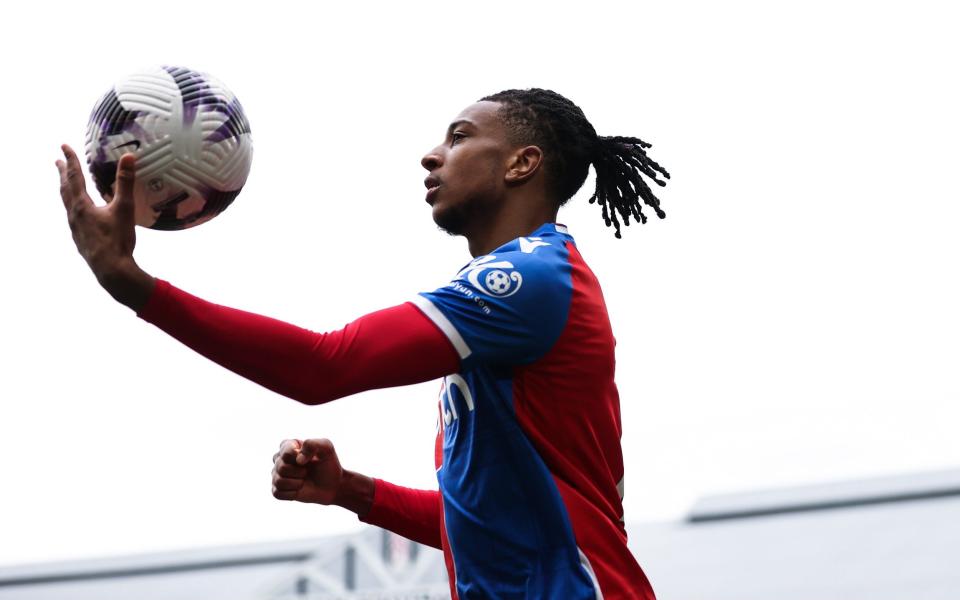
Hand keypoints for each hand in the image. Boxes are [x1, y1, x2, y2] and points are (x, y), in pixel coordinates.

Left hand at [56, 144, 153, 309]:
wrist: (111, 270)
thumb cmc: (117, 239)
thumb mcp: (124, 208)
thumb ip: (125, 182)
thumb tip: (128, 157)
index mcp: (82, 205)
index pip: (74, 176)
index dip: (70, 159)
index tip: (64, 146)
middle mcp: (74, 215)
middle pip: (65, 189)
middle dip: (63, 174)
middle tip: (58, 162)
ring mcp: (76, 228)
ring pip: (67, 204)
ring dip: (66, 190)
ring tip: (66, 184)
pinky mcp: (81, 239)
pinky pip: (73, 217)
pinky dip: (73, 207)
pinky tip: (80, 213)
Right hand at [271, 438, 344, 504]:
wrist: (332, 485)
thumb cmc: (328, 464)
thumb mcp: (327, 448)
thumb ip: (313, 444)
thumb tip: (298, 459)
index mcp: (288, 445)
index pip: (285, 450)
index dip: (297, 456)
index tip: (309, 459)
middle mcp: (279, 459)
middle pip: (281, 467)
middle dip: (299, 471)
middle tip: (307, 471)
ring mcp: (277, 475)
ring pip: (278, 481)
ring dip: (296, 483)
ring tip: (304, 481)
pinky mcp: (278, 490)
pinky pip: (278, 493)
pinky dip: (292, 493)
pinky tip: (299, 490)